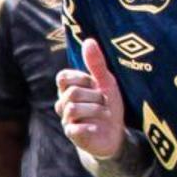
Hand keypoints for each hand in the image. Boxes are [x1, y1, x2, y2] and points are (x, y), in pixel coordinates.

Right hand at [56, 38, 127, 159]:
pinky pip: (74, 128)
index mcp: (69, 89)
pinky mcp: (73, 135)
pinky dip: (89, 127)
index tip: (95, 83)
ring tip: (106, 113)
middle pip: (71, 93)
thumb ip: (96, 64)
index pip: (63, 77)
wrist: (113, 135)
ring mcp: (67, 120)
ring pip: (72, 108)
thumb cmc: (107, 106)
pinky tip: (97, 127)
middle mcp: (64, 104)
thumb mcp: (106, 83)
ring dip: (96, 109)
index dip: (81, 78)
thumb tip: (89, 40)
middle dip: (94, 95)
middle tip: (105, 101)